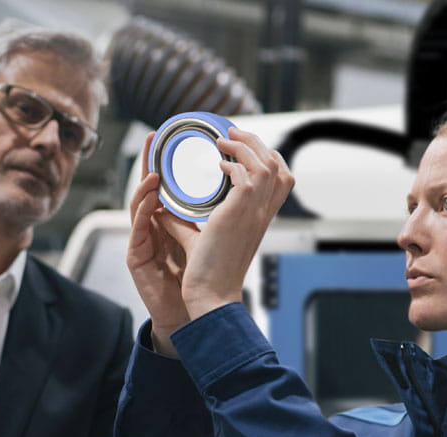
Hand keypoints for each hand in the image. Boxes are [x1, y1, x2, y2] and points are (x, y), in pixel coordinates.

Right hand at [126, 132, 193, 355]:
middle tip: (153, 141)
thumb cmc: (198, 279)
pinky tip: (153, 198)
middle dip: (148, 163)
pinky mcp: (136, 258)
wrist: (192, 312)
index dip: (167, 163)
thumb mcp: (207, 238)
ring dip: (145, 185)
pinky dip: (144, 211)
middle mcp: (153, 229)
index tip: (171, 140)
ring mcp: (143, 243)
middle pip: (147, 191)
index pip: (166, 187)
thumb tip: (231, 187)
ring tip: (154, 169)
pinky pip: (137, 230)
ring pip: (138, 206)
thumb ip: (207, 215)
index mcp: (170, 223)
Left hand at [158, 127, 294, 320]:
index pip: (282, 179)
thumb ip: (185, 222)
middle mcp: (263, 213)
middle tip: (232, 134)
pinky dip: (232, 163)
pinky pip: (245, 174)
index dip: (268, 157)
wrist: (211, 291)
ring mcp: (255, 211)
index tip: (243, 148)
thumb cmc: (209, 272)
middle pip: (278, 164)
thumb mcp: (201, 238)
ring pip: (266, 163)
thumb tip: (165, 209)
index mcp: (260, 218)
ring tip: (223, 141)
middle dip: (256, 143)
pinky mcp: (240, 210)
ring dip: (243, 146)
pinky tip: (217, 165)